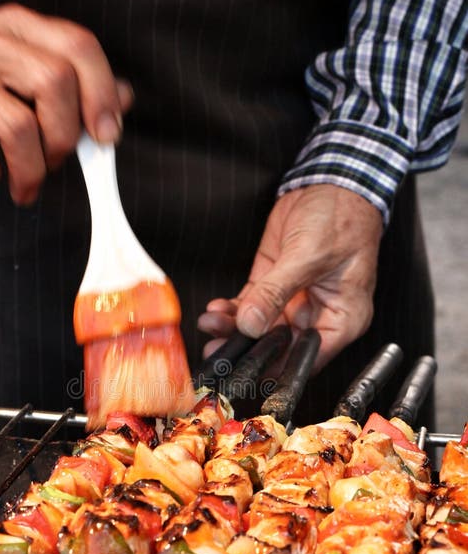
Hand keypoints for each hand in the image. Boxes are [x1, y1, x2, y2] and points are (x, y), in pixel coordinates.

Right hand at [0, 4, 133, 204]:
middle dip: (65, 137)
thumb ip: (79, 87)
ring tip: (27, 183)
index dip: (102, 94)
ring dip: (33, 170)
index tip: (107, 137)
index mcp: (17, 26)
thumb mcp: (30, 82)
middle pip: (53, 83)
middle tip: (56, 162)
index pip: (77, 45)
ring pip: (17, 126)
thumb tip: (125, 98)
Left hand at [197, 184, 382, 370]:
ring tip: (211, 326)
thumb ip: (277, 292)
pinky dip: (232, 311)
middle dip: (247, 349)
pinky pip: (250, 306)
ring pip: (259, 328)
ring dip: (233, 330)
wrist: (332, 182)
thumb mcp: (309, 256)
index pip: (307, 357)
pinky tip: (216, 312)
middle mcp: (318, 315)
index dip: (276, 367)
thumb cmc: (341, 218)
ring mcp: (294, 301)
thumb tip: (251, 325)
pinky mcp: (273, 284)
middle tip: (218, 353)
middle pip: (279, 346)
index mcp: (342, 318)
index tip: (245, 371)